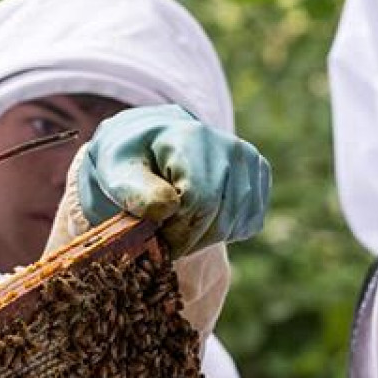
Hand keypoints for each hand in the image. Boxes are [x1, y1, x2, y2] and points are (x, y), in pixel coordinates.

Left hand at [78, 105, 269, 256]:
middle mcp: (228, 144)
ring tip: (179, 224)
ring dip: (203, 239)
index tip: (154, 237)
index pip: (198, 202)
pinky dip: (224, 233)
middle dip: (188, 240)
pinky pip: (249, 223)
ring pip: (235, 225)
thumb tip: (167, 208)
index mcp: (190, 138)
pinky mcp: (260, 173)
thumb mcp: (116, 173)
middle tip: (164, 237)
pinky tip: (201, 217)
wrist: (153, 141)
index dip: (175, 232)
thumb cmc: (131, 161)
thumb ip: (134, 191)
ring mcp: (249, 158)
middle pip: (219, 218)